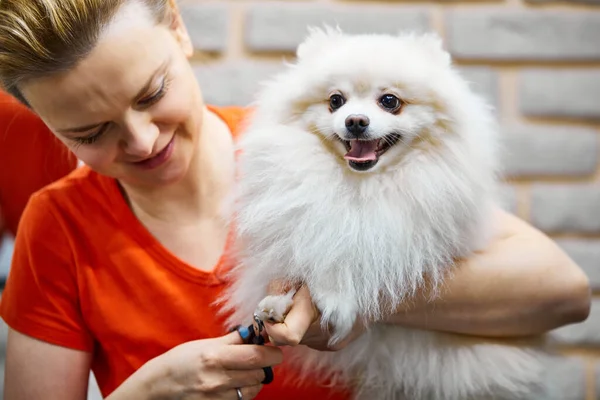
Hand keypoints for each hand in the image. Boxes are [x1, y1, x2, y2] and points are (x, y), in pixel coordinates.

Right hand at [109, 331, 282, 399]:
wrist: (160, 385)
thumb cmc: (181, 360)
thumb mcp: (206, 344)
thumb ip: (234, 339)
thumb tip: (256, 331)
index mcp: (215, 357)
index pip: (256, 356)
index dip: (272, 352)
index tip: (275, 349)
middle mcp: (218, 379)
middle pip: (259, 374)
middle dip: (265, 365)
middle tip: (261, 358)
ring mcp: (217, 397)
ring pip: (253, 389)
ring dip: (255, 379)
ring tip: (246, 370)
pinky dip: (245, 391)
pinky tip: (237, 383)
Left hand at [263, 285, 366, 351]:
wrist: (373, 292)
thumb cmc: (336, 276)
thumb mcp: (303, 273)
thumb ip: (280, 288)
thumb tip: (264, 307)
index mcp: (315, 314)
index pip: (283, 336)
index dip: (271, 324)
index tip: (272, 310)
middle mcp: (322, 335)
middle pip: (285, 337)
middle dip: (281, 320)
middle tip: (290, 300)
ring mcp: (328, 343)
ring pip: (296, 338)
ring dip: (294, 322)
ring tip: (307, 303)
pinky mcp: (332, 345)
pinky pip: (308, 339)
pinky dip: (305, 326)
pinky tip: (317, 311)